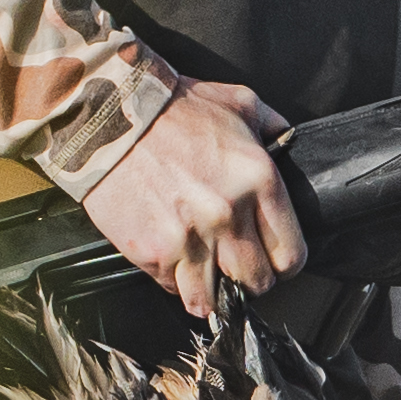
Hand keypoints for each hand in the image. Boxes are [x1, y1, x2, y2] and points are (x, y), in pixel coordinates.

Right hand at [78, 79, 302, 316]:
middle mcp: (228, 214)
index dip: (284, 263)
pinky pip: (174, 288)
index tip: (273, 260)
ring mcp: (190, 238)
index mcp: (258, 180)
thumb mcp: (237, 101)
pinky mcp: (154, 252)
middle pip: (258, 282)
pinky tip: (173, 260)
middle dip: (250, 278)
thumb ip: (270, 126)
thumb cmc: (171, 107)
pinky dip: (175, 281)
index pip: (291, 254)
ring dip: (212, 291)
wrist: (109, 116)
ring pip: (216, 298)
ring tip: (205, 274)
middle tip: (236, 266)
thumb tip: (285, 142)